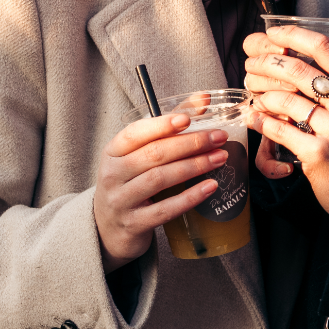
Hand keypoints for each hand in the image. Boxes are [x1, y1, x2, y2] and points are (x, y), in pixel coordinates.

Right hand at [92, 114, 230, 269]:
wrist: (108, 229)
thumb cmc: (130, 183)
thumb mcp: (138, 155)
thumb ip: (168, 126)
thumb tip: (203, 99)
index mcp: (113, 152)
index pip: (135, 133)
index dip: (162, 124)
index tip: (188, 119)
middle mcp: (113, 174)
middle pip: (154, 154)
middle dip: (190, 143)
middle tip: (219, 137)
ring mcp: (121, 201)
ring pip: (160, 179)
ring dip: (194, 166)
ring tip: (220, 158)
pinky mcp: (134, 224)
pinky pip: (165, 209)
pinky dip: (190, 197)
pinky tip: (210, 187)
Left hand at [244, 26, 328, 224]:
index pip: (324, 48)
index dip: (293, 34)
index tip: (273, 32)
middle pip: (297, 70)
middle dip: (267, 63)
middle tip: (252, 64)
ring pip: (284, 100)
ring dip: (262, 94)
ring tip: (255, 93)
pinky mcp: (316, 154)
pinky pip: (279, 130)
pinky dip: (262, 122)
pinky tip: (255, 118)